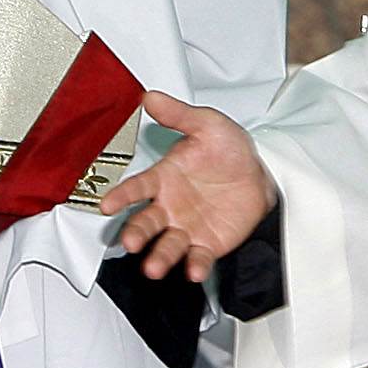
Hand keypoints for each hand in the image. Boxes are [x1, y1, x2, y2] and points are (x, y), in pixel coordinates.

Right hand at [104, 94, 273, 283]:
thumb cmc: (228, 150)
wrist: (260, 174)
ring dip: (159, 257)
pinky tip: (193, 269)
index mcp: (163, 179)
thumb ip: (178, 115)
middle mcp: (169, 207)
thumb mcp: (207, 125)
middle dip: (135, 234)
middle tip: (129, 242)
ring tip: (154, 267)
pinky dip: (194, 265)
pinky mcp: (207, 244)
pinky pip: (198, 257)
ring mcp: (186, 228)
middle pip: (145, 223)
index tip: (107, 205)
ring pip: (167, 245)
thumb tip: (151, 98)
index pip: (136, 188)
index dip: (121, 196)